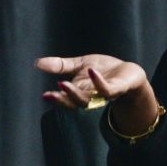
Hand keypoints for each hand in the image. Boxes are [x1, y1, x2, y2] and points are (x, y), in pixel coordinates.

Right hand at [36, 54, 157, 132]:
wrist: (129, 73)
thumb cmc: (103, 71)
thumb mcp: (80, 65)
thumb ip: (61, 65)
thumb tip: (37, 63)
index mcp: (81, 92)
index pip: (68, 100)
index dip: (57, 99)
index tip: (45, 95)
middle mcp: (92, 96)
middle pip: (77, 102)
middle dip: (64, 99)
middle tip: (52, 93)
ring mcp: (105, 93)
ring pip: (90, 99)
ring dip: (76, 93)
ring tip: (63, 83)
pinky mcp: (119, 88)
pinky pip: (109, 89)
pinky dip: (99, 83)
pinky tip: (91, 72)